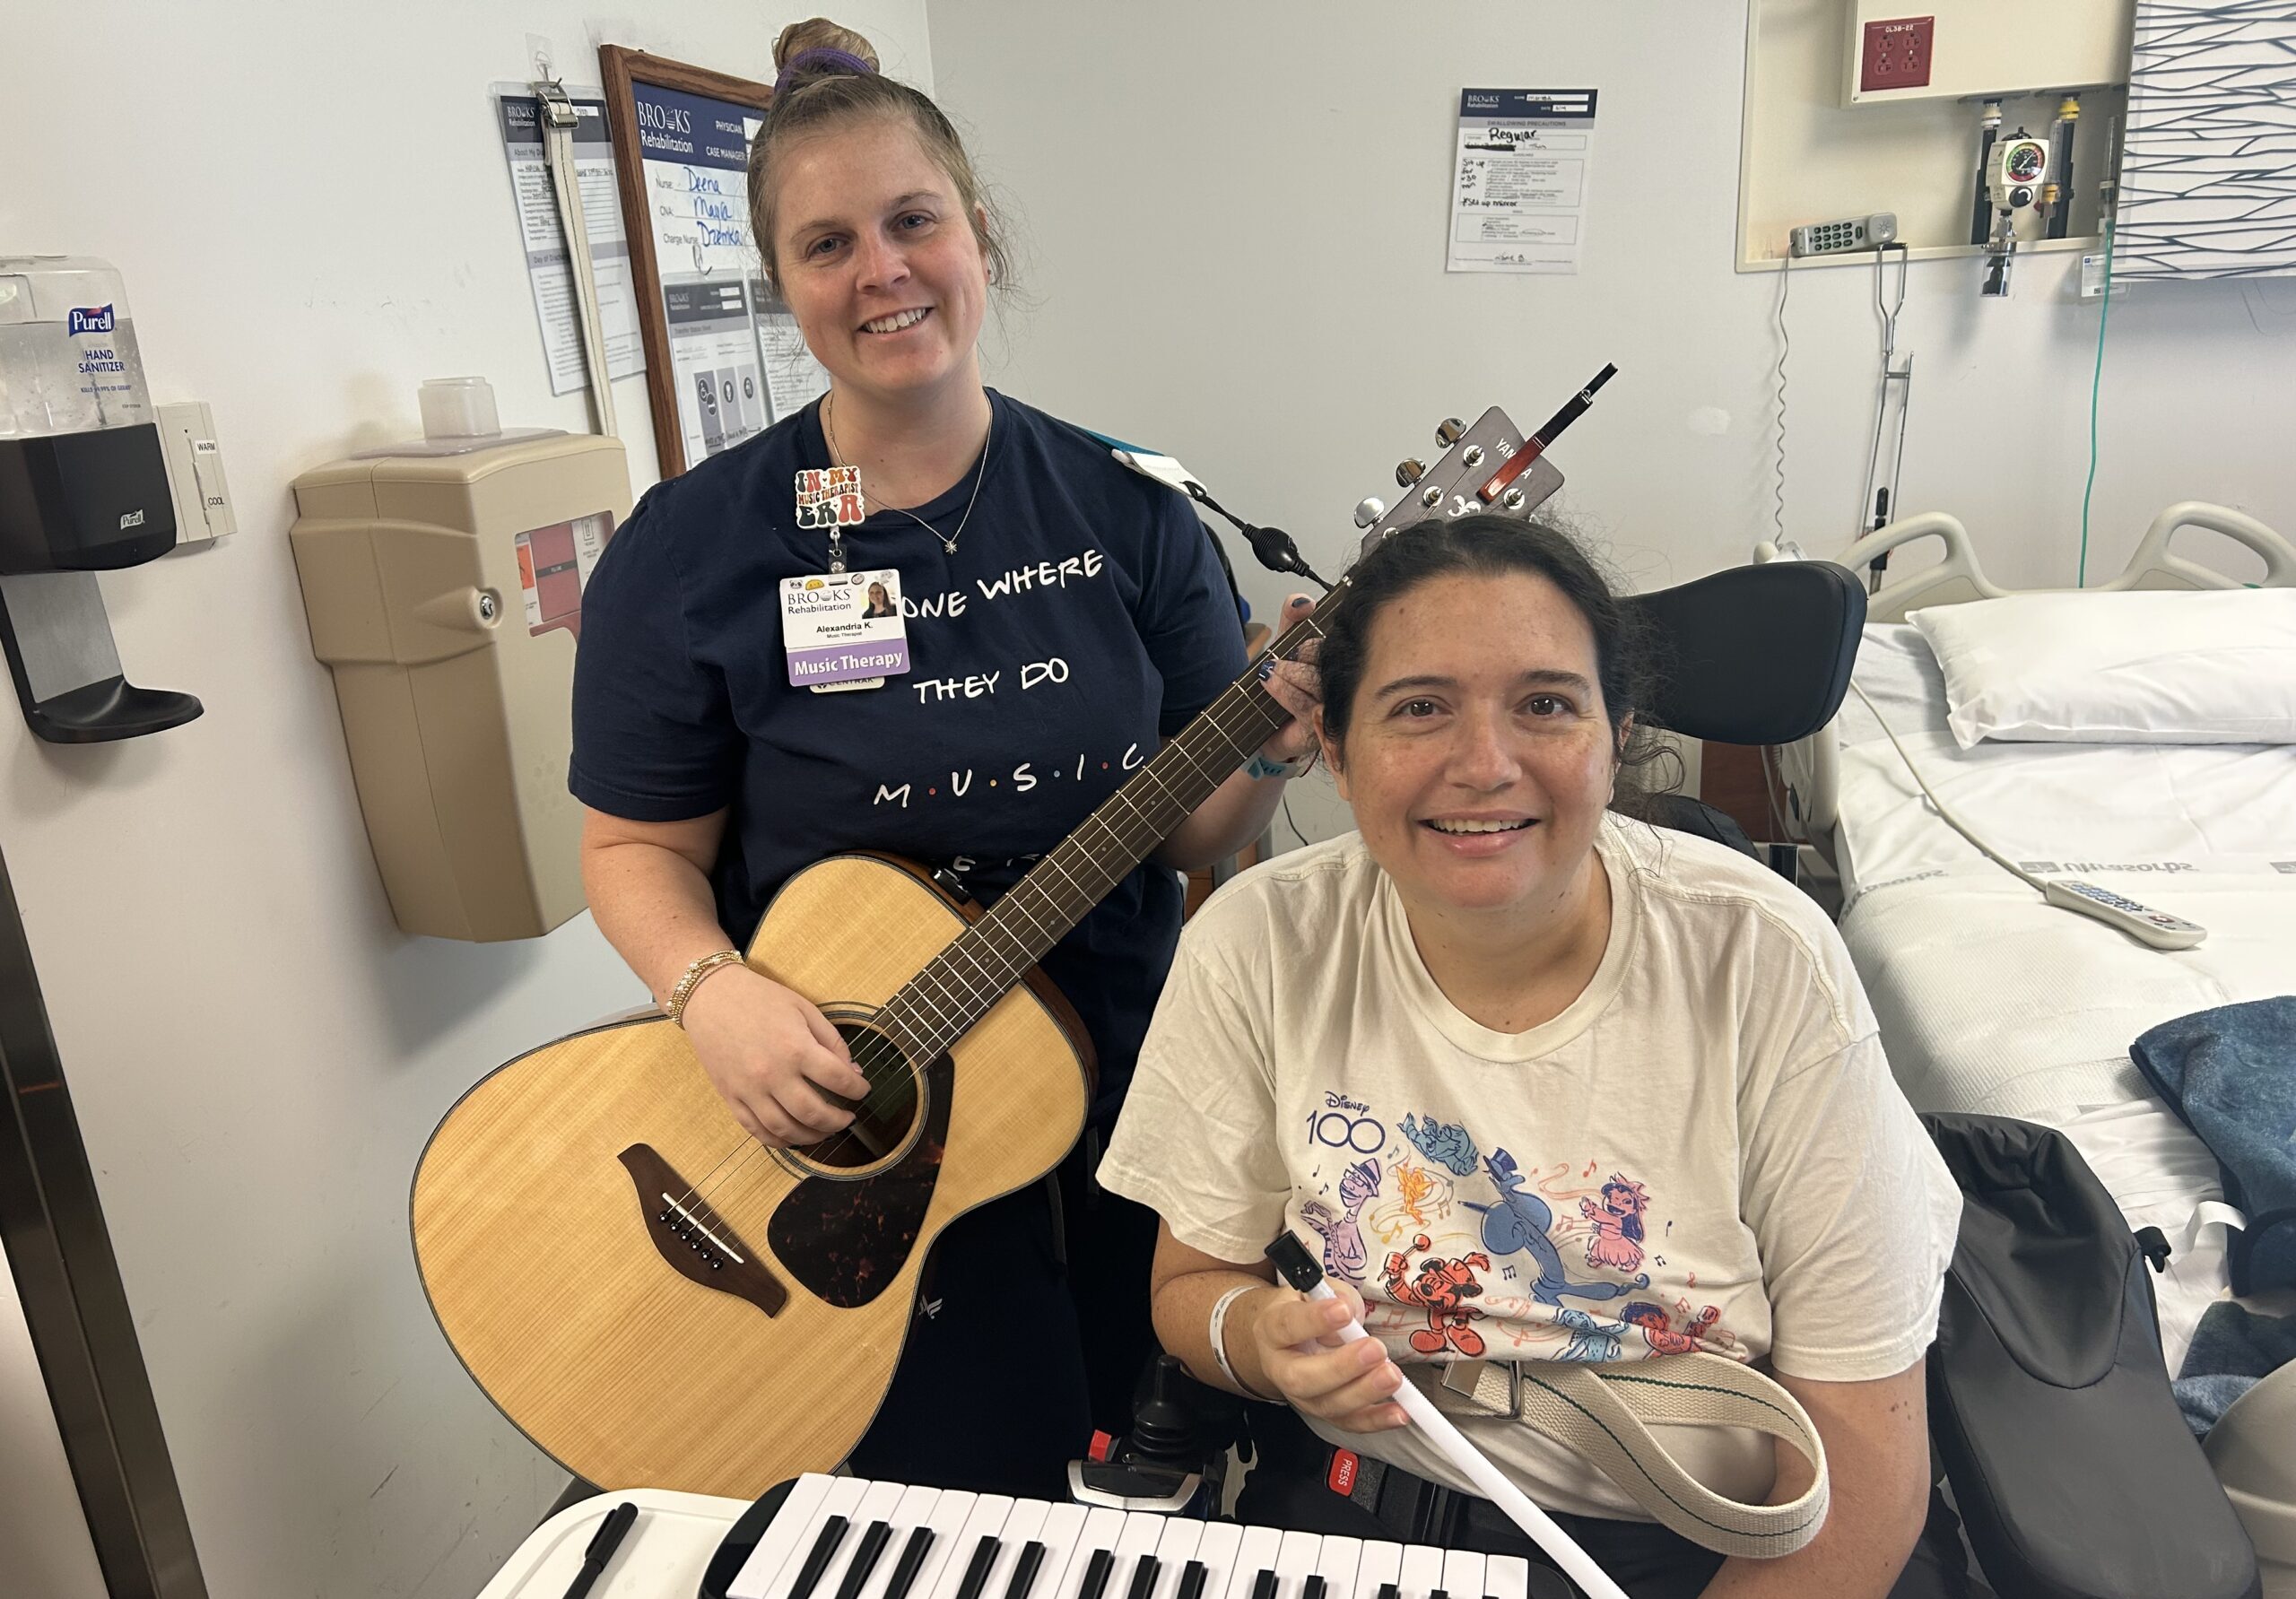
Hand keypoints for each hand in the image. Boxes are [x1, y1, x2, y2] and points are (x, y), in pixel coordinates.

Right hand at [679, 966, 871, 1146]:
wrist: (710, 996)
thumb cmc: (760, 998)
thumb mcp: (805, 1009)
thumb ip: (832, 1041)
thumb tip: (853, 1071)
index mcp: (795, 1048)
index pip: (838, 1080)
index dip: (858, 1089)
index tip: (863, 1090)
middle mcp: (773, 1074)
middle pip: (814, 1113)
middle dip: (838, 1121)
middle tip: (848, 1118)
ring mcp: (749, 1090)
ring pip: (786, 1130)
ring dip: (811, 1137)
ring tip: (825, 1131)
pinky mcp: (730, 1097)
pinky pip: (756, 1130)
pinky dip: (778, 1140)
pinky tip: (793, 1137)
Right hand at [1249, 1281, 1408, 1431]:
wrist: (1288, 1340)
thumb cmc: (1305, 1311)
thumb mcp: (1314, 1292)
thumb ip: (1334, 1296)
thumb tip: (1350, 1308)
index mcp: (1272, 1330)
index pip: (1288, 1326)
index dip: (1315, 1320)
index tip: (1343, 1311)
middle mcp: (1281, 1368)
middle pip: (1302, 1378)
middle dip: (1342, 1366)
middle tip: (1374, 1350)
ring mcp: (1302, 1396)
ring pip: (1328, 1405)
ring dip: (1364, 1393)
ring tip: (1392, 1376)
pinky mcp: (1325, 1413)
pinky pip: (1349, 1422)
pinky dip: (1377, 1419)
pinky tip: (1400, 1412)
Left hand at [1257, 593, 1322, 767]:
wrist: (1263, 728)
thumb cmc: (1281, 686)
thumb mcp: (1284, 645)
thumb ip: (1292, 619)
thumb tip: (1302, 602)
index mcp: (1338, 660)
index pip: (1339, 636)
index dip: (1318, 627)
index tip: (1299, 621)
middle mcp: (1341, 684)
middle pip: (1332, 659)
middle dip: (1305, 651)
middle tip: (1283, 655)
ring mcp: (1332, 709)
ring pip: (1319, 682)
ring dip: (1292, 673)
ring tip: (1271, 670)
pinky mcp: (1318, 730)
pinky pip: (1306, 706)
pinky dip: (1286, 692)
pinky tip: (1271, 684)